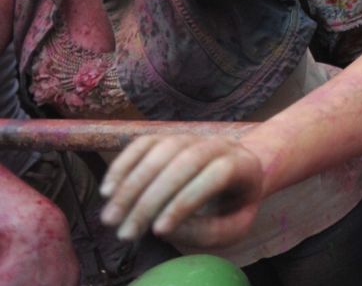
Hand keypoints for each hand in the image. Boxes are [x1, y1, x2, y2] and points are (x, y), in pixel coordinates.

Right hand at [97, 134, 266, 247]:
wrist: (236, 173)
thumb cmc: (233, 206)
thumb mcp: (233, 227)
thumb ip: (207, 231)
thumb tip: (165, 228)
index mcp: (244, 165)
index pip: (218, 174)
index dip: (187, 201)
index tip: (159, 231)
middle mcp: (219, 144)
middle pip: (185, 161)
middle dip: (150, 199)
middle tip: (125, 232)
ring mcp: (192, 137)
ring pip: (161, 150)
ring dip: (131, 185)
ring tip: (111, 218)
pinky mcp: (168, 136)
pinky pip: (143, 143)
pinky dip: (123, 164)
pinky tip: (109, 191)